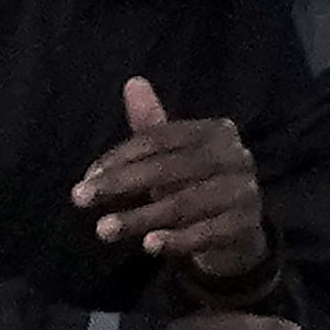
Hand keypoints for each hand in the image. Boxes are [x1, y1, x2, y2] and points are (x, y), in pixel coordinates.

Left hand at [75, 77, 270, 302]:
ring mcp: (246, 192)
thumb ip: (151, 126)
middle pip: (170, 168)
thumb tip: (133, 82)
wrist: (239, 234)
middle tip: (80, 200)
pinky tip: (148, 247)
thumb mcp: (172, 157)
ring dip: (141, 217)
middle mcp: (237, 156)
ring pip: (185, 204)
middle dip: (121, 185)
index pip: (159, 139)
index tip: (85, 178)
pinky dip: (177, 241)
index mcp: (216, 131)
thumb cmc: (195, 187)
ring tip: (103, 230)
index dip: (119, 158)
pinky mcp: (249, 227)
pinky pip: (207, 233)